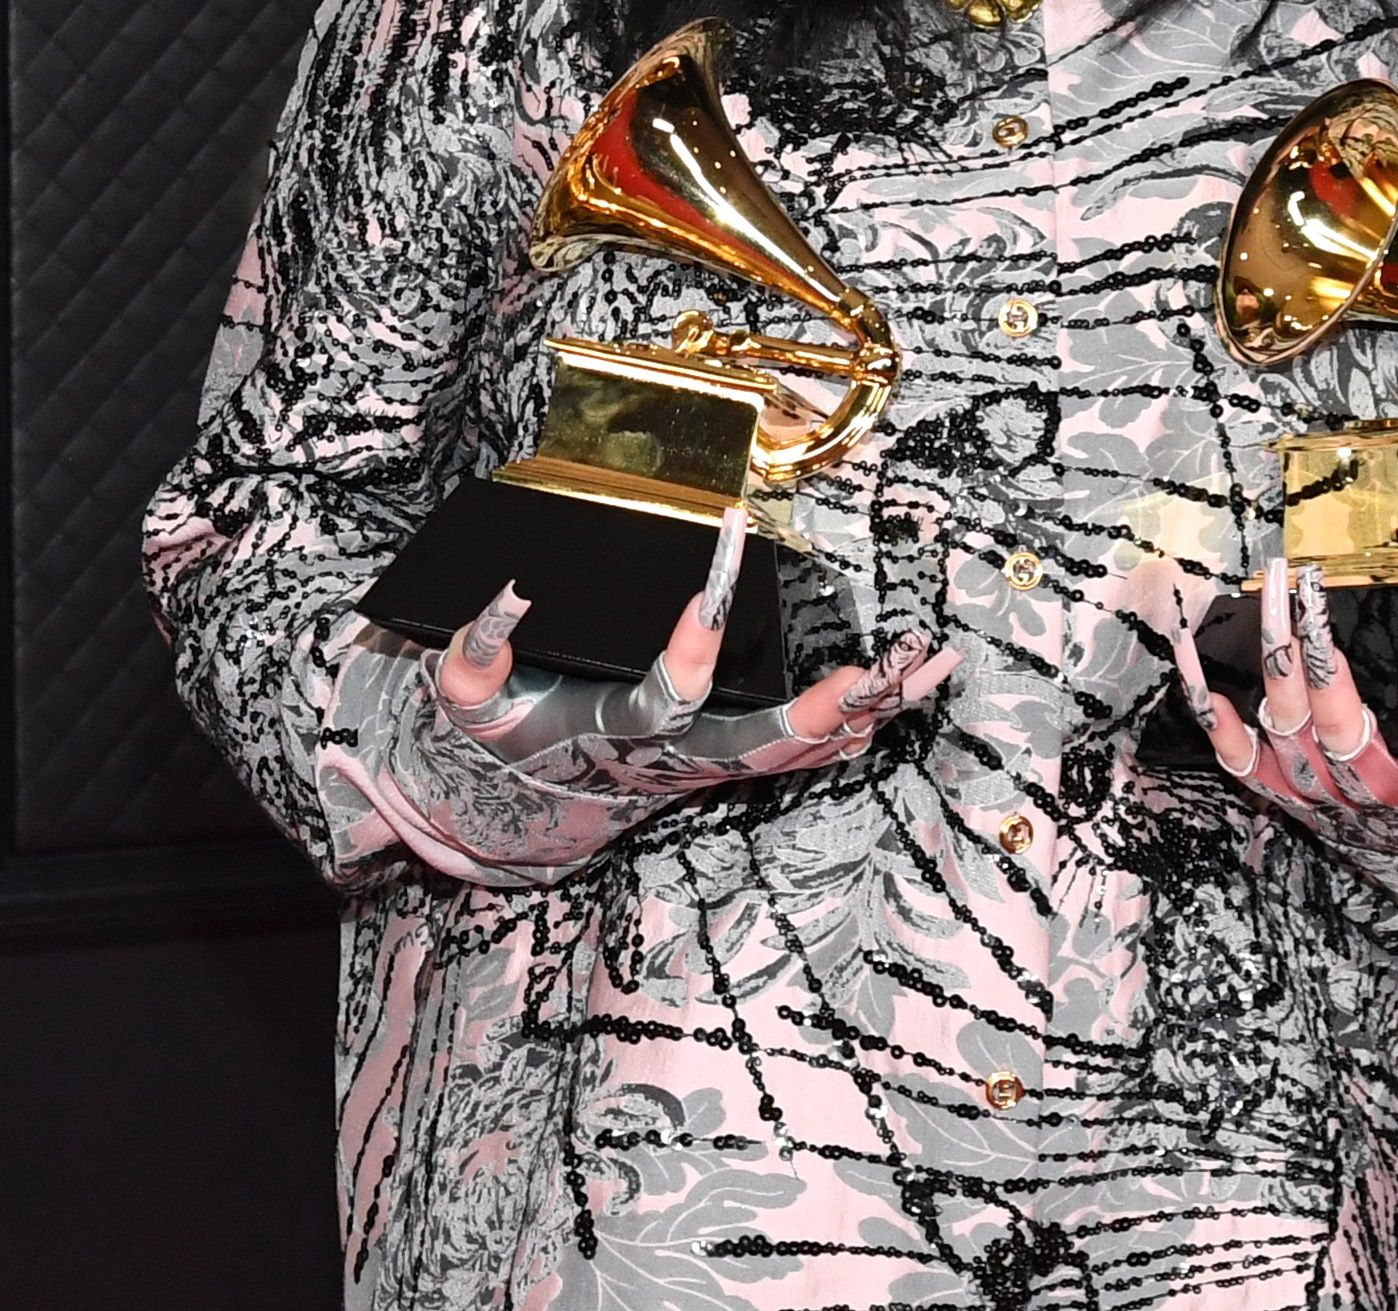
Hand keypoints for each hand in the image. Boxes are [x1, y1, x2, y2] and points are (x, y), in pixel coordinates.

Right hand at [434, 505, 957, 794]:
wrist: (510, 807)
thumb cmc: (493, 736)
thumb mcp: (464, 695)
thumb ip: (477, 649)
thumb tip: (511, 590)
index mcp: (611, 736)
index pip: (662, 700)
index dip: (688, 652)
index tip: (714, 592)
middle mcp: (671, 763)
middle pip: (763, 747)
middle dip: (825, 710)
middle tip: (881, 672)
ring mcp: (705, 769)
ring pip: (803, 752)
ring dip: (871, 711)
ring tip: (933, 666)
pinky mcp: (723, 766)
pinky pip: (804, 756)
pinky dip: (860, 727)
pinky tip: (908, 695)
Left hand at [1171, 561, 1397, 853]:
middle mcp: (1392, 803)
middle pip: (1344, 723)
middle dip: (1323, 646)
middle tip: (1312, 574)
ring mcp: (1337, 804)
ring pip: (1290, 728)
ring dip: (1276, 656)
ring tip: (1275, 584)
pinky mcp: (1300, 804)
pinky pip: (1235, 757)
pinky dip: (1205, 705)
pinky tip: (1189, 649)